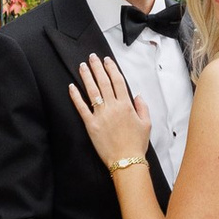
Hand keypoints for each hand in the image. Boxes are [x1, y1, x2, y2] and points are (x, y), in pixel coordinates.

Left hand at [69, 50, 151, 169]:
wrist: (126, 161)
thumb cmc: (136, 144)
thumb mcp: (147, 124)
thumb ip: (142, 107)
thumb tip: (137, 95)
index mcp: (126, 105)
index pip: (117, 81)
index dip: (111, 68)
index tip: (107, 60)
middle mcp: (113, 107)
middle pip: (103, 82)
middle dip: (97, 67)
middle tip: (92, 57)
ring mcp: (100, 115)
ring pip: (92, 91)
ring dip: (86, 77)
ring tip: (82, 66)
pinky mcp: (90, 125)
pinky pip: (81, 108)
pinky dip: (76, 96)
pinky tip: (71, 87)